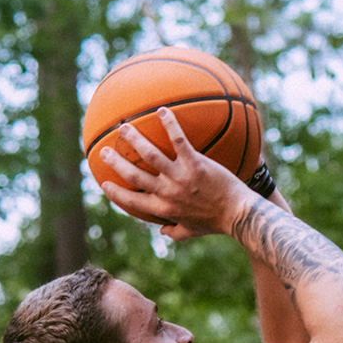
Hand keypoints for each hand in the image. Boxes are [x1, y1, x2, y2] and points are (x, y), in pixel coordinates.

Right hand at [98, 107, 248, 240]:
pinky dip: (169, 124)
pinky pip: (179, 140)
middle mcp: (168, 192)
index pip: (132, 202)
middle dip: (116, 163)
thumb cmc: (216, 222)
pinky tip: (162, 110)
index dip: (116, 194)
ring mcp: (181, 177)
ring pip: (150, 155)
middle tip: (104, 151)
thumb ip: (175, 231)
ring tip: (124, 127)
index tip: (104, 184)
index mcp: (164, 208)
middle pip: (134, 175)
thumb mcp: (191, 231)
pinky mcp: (196, 164)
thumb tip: (162, 231)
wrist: (238, 214)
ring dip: (135, 139)